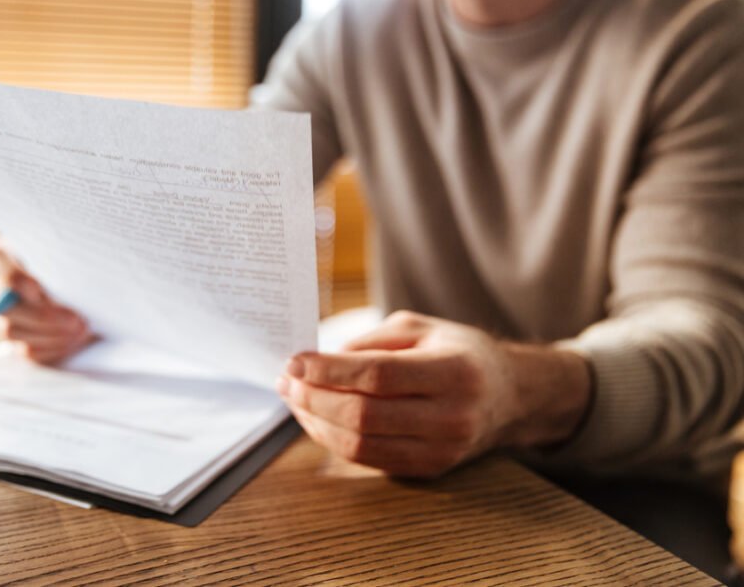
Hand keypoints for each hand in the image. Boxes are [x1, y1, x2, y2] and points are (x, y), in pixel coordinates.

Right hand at [0, 237, 92, 363]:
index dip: (15, 278)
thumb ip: (63, 256)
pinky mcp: (18, 339)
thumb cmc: (67, 254)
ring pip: (15, 332)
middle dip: (43, 317)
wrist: (73, 274)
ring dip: (52, 335)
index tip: (38, 289)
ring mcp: (3, 316)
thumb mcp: (64, 247)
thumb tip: (80, 276)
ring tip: (82, 330)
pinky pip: (28, 350)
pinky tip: (76, 341)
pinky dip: (53, 348)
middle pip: (7, 307)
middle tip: (76, 319)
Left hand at [278, 311, 591, 477]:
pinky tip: (317, 419)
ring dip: (316, 423)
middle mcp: (452, 416)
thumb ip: (371, 342)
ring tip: (295, 399)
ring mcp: (442, 449)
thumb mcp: (420, 328)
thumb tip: (318, 362)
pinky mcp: (429, 469)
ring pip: (361, 445)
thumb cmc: (459, 352)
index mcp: (454, 371)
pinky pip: (370, 459)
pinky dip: (335, 441)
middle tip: (287, 381)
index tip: (295, 361)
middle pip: (364, 415)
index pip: (378, 376)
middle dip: (314, 398)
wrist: (510, 396)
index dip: (329, 371)